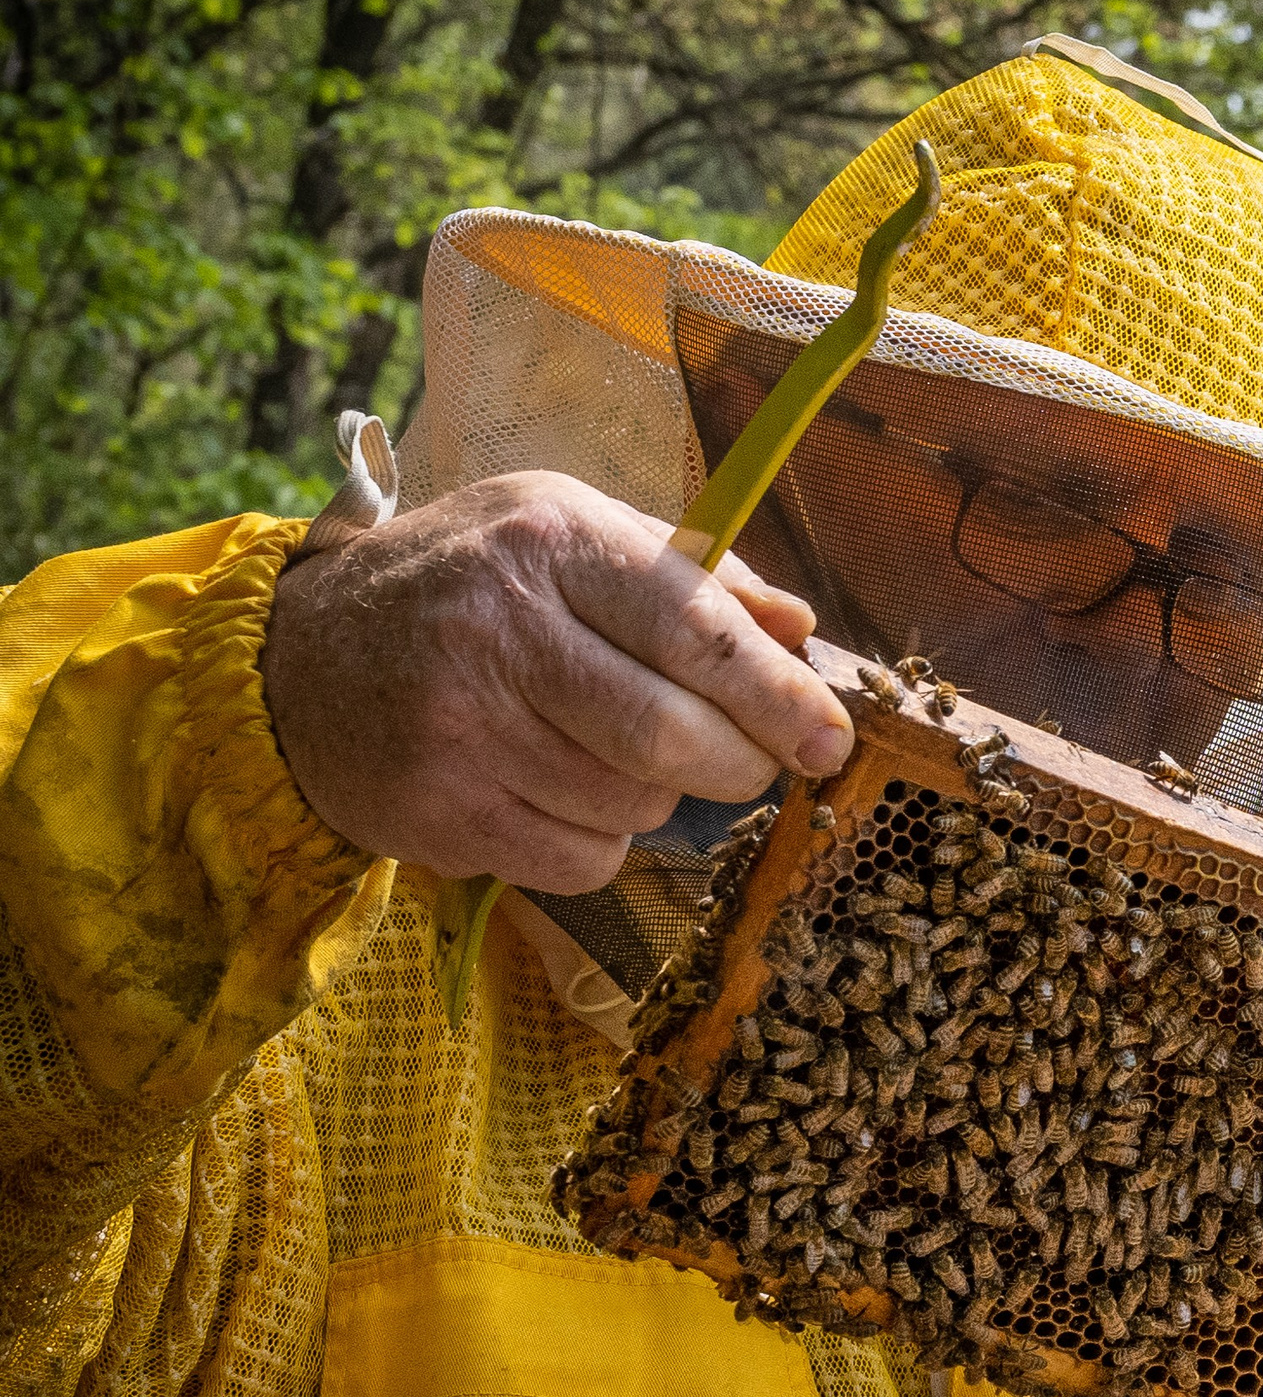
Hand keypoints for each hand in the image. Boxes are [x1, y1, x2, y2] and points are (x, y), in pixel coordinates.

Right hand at [263, 472, 853, 891]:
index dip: (776, 694)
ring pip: (632, 804)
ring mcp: (460, 727)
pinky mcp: (440, 811)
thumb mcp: (570, 536)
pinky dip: (600, 843)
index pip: (691, 626)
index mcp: (549, 540)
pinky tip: (559, 794)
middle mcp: (498, 627)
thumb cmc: (469, 588)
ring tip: (611, 754)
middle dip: (738, 763)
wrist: (298, 659)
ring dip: (658, 798)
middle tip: (753, 764)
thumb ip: (693, 575)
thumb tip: (800, 628)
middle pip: (669, 734)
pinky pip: (581, 861)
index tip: (831, 739)